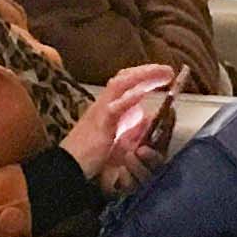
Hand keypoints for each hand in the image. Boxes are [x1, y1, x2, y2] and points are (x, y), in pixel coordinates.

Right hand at [61, 65, 177, 189]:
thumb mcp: (119, 139)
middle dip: (147, 71)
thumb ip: (134, 128)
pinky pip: (114, 107)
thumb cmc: (90, 155)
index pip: (125, 83)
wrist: (68, 167)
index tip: (165, 75)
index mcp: (108, 107)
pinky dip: (128, 99)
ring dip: (143, 76)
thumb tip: (150, 116)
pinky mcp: (99, 124)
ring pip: (120, 84)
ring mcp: (100, 111)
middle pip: (124, 77)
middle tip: (168, 70)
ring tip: (162, 73)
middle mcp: (103, 104)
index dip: (144, 76)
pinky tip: (142, 93)